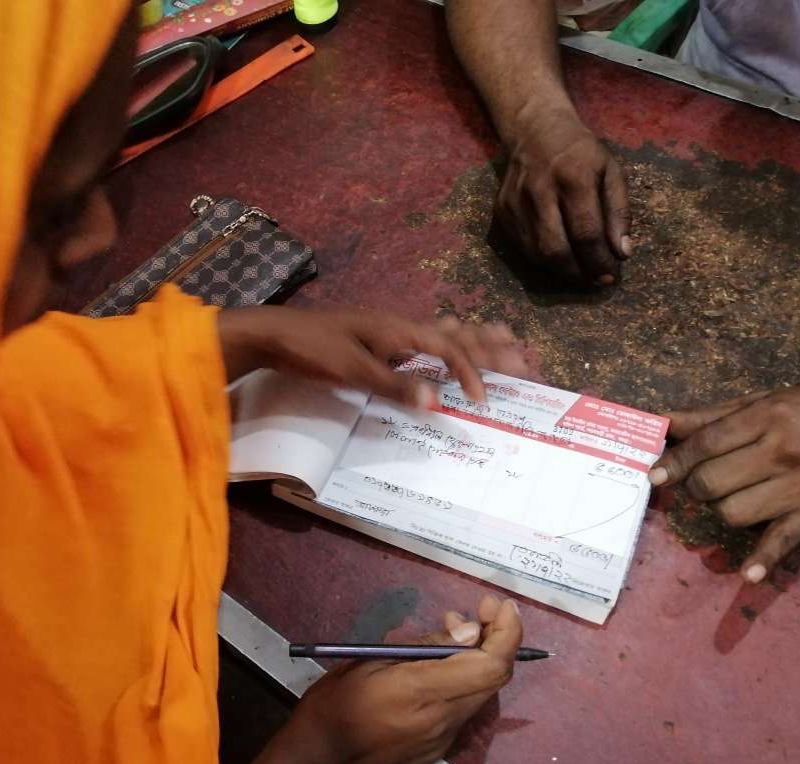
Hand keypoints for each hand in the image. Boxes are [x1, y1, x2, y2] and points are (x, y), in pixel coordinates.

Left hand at [218, 305, 529, 405]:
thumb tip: (439, 403)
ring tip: (504, 339)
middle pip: (455, 334)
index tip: (484, 400)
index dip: (471, 372)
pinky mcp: (374, 339)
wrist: (271, 334)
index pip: (449, 348)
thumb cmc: (310, 350)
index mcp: (399, 329)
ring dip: (474, 339)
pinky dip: (445, 343)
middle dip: (492, 346)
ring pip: (441, 332)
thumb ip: (395, 386)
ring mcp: (386, 330)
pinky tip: (447, 346)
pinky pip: (422, 339)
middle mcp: (399, 325)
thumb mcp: (352, 371)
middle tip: (528, 357)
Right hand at [229, 595, 521, 763]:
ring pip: (481, 693)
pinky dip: (465, 680)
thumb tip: (469, 631)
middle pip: (495, 679)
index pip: (490, 666)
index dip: (506, 632)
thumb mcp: (368, 660)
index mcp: (421, 691)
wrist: (318, 763)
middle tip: (476, 612)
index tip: (498, 605)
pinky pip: (464, 708)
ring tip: (450, 633)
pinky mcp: (438, 749)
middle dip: (497, 639)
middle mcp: (443, 719)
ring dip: (479, 658)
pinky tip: (440, 668)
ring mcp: (443, 739)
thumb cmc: (334, 703)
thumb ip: (423, 646)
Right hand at [495, 107, 630, 285]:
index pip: (586, 233)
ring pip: (536, 253)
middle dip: (578, 272)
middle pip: (555, 249)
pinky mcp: (501, 210)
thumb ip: (619, 212)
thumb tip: (622, 253)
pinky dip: (542, 259)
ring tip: (579, 270)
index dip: (599, 261)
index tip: (611, 276)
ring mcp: (515, 202)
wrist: (536, 130)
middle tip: (594, 279)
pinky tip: (559, 255)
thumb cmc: (581, 152)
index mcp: (573, 178)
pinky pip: (522, 247)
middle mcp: (540, 191)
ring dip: (560, 270)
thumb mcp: (611, 172)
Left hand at [650, 388, 799, 582]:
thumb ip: (713, 413)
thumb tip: (662, 421)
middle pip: (712, 481)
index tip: (655, 474)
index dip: (675, 461)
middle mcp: (782, 452)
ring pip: (733, 512)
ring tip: (729, 498)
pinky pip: (784, 542)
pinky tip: (747, 575)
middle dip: (694, 486)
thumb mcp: (769, 401)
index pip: (706, 444)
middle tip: (698, 483)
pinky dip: (764, 560)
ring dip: (719, 510)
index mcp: (768, 418)